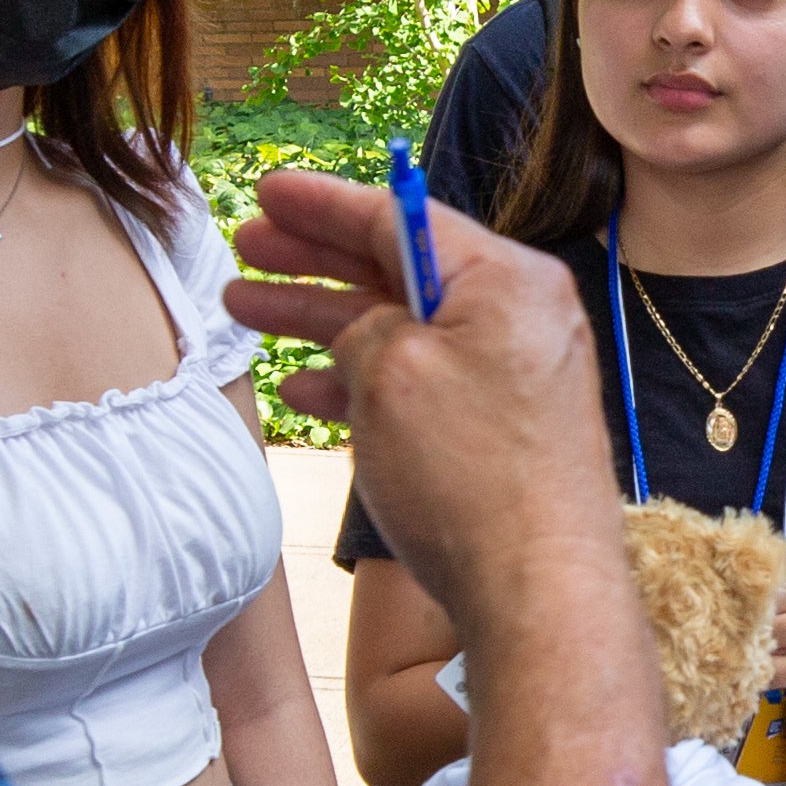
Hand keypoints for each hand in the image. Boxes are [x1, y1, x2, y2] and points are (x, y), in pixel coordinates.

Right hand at [222, 169, 614, 619]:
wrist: (538, 593)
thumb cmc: (471, 477)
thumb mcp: (393, 371)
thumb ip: (367, 325)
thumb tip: (367, 330)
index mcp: (508, 280)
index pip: (403, 218)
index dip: (325, 205)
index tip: (268, 192)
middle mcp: (522, 319)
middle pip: (400, 269)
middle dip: (316, 259)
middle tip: (248, 247)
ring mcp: (516, 378)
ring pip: (403, 330)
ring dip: (324, 320)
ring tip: (247, 311)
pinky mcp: (506, 432)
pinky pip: (424, 385)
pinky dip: (364, 380)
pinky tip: (306, 390)